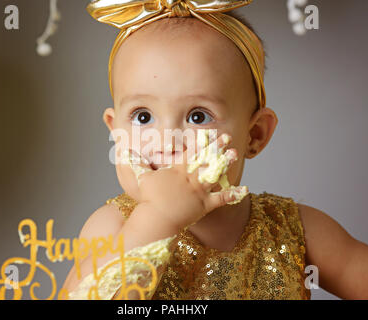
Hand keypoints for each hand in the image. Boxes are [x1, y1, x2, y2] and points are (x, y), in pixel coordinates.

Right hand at [122, 132, 248, 229]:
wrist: (157, 218)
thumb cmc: (147, 199)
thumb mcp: (139, 178)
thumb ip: (133, 163)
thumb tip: (123, 150)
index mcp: (177, 170)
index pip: (191, 152)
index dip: (201, 142)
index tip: (210, 132)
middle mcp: (190, 178)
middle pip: (205, 159)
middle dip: (217, 147)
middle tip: (227, 135)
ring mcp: (199, 192)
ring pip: (215, 174)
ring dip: (225, 163)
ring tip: (234, 153)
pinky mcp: (204, 206)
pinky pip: (221, 199)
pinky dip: (232, 194)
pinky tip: (244, 188)